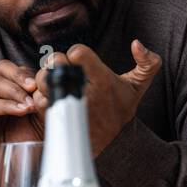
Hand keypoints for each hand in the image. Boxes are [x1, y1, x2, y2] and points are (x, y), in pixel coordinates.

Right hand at [0, 59, 45, 186]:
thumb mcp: (39, 123)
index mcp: (7, 92)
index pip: (17, 70)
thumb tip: (51, 89)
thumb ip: (43, 104)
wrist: (3, 177)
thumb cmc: (20, 150)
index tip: (48, 84)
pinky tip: (21, 111)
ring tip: (30, 105)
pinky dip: (6, 105)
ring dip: (16, 91)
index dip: (32, 74)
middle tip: (36, 85)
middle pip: (2, 68)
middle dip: (21, 74)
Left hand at [36, 40, 161, 155]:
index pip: (78, 52)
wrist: (111, 143)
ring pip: (42, 78)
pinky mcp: (53, 116)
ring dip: (47, 77)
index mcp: (101, 80)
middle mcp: (82, 91)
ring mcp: (66, 104)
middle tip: (63, 68)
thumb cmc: (120, 109)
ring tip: (58, 82)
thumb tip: (137, 43)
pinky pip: (37, 98)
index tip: (81, 59)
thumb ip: (148, 63)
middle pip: (55, 61)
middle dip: (57, 60)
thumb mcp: (139, 86)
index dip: (78, 52)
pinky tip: (53, 95)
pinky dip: (42, 94)